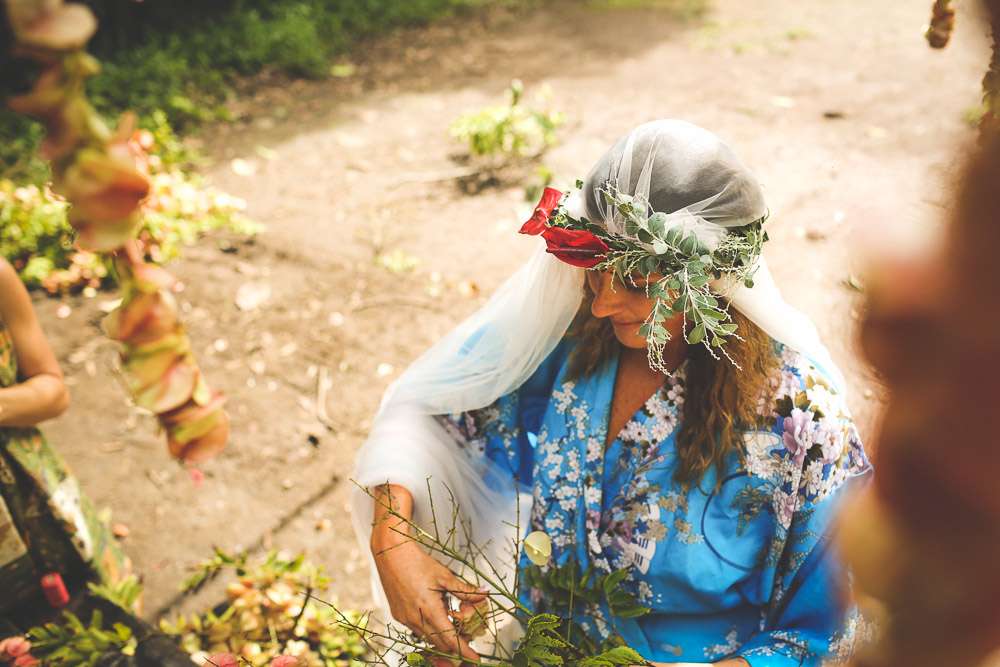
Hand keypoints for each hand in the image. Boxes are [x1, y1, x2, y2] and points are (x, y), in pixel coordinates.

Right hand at [372, 531, 485, 664]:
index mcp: (430, 610)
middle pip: (440, 643)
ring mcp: (405, 619)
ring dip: (441, 637)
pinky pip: (417, 630)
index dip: (464, 650)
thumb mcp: (445, 576)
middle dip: (454, 646)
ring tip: (452, 625)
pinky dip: (429, 629)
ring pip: (428, 638)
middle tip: (468, 640)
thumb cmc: (418, 563)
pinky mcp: (398, 616)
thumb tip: (485, 594)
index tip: (475, 658)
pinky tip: (435, 616)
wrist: (391, 554)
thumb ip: (465, 590)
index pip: (450, 639)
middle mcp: (416, 619)